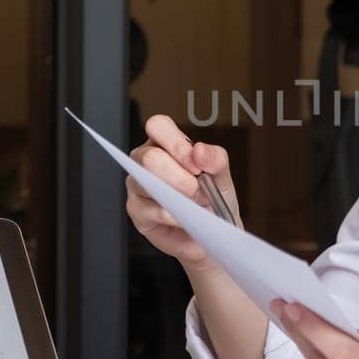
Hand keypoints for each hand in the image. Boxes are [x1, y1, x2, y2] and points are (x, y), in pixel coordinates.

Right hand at [125, 114, 241, 271]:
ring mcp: (137, 185)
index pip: (158, 126)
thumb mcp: (221, 175)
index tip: (196, 165)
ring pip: (147, 183)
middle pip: (149, 157)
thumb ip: (216, 159)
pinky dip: (176, 216)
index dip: (177, 144)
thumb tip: (199, 151)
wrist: (212, 232)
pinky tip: (188, 218)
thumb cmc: (213, 198)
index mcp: (165, 143)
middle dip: (180, 177)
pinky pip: (151, 210)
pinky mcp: (136, 210)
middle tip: (200, 190)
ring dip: (179, 197)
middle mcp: (145, 160)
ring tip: (198, 205)